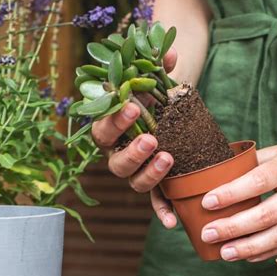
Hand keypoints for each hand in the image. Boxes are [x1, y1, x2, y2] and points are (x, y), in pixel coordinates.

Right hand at [91, 49, 178, 228]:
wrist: (172, 109)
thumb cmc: (157, 94)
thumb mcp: (158, 79)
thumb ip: (160, 65)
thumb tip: (172, 53)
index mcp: (112, 128)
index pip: (102, 128)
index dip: (114, 120)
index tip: (132, 105)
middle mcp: (119, 152)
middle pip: (115, 162)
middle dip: (131, 151)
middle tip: (151, 138)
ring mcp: (137, 170)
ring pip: (133, 182)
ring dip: (148, 174)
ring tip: (168, 159)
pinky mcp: (157, 181)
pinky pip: (155, 200)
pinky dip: (162, 211)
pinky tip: (173, 222)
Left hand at [200, 137, 276, 261]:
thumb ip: (253, 162)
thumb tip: (219, 174)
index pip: (258, 181)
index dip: (232, 193)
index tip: (208, 202)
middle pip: (266, 215)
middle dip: (233, 227)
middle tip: (208, 233)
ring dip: (248, 247)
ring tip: (224, 252)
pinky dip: (266, 252)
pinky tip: (246, 255)